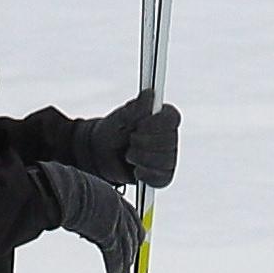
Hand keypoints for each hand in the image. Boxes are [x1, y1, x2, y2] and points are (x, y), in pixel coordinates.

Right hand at [40, 162, 142, 272]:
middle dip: (132, 249)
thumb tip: (82, 210)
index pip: (130, 216)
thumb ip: (90, 202)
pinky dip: (115, 267)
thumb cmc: (67, 188)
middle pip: (130, 233)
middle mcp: (118, 209)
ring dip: (125, 262)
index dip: (135, 230)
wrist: (65, 190)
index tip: (138, 239)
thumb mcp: (84, 191)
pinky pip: (114, 255)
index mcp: (113, 196)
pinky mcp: (108, 235)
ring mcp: (114, 222)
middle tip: (131, 261)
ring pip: (125, 246)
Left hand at [67, 91, 181, 188]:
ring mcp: (168, 157)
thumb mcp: (121, 117)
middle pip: (169, 141)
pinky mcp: (162, 175)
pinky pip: (162, 178)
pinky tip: (136, 170)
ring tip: (129, 155)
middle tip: (130, 140)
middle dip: (144, 142)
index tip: (139, 126)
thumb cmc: (113, 132)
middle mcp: (169, 137)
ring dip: (142, 158)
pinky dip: (147, 174)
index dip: (157, 124)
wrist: (101, 154)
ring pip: (166, 161)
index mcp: (162, 118)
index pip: (172, 118)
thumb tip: (150, 94)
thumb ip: (137, 107)